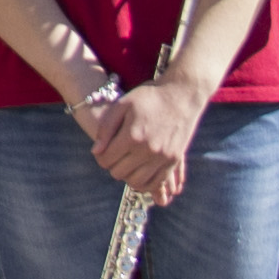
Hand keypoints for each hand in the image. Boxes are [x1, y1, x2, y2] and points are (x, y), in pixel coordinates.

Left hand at [83, 77, 205, 204]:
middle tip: (115, 154)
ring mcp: (162, 157)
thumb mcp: (122, 104)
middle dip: (112, 165)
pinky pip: (156, 183)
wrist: (182, 95)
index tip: (103, 150)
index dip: (100, 156)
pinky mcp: (174, 161)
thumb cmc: (149, 97)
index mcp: (132, 136)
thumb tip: (96, 152)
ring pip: (136, 182)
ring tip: (127, 162)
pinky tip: (140, 172)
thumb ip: (106, 128)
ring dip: (128, 175)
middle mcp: (147, 150)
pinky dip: (145, 182)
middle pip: (119, 173)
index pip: (106, 160)